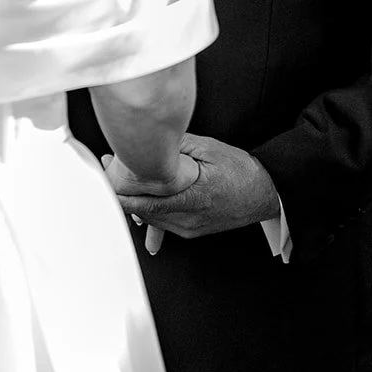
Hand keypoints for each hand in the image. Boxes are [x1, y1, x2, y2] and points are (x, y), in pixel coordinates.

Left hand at [105, 132, 280, 252]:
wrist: (264, 194)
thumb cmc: (241, 171)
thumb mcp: (209, 149)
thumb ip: (179, 146)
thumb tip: (151, 141)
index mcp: (194, 197)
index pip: (148, 201)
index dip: (124, 194)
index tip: (106, 181)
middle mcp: (189, 218)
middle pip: (144, 211)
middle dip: (122, 193)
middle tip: (107, 171)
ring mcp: (189, 228)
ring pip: (150, 219)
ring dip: (131, 202)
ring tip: (117, 182)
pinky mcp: (190, 231)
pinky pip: (161, 224)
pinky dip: (146, 213)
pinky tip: (132, 210)